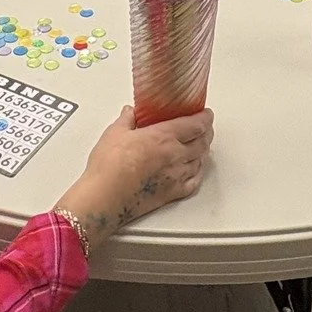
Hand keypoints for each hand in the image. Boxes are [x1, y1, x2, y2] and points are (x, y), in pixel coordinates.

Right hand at [53, 107, 213, 246]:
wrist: (105, 198)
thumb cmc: (109, 168)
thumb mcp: (114, 133)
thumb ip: (126, 120)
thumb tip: (130, 112)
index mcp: (164, 137)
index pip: (196, 124)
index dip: (205, 117)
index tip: (206, 114)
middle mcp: (175, 156)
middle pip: (202, 142)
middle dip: (207, 132)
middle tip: (205, 127)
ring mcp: (176, 176)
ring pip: (200, 161)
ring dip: (203, 151)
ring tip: (200, 145)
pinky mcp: (172, 194)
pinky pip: (194, 181)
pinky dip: (198, 172)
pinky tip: (195, 170)